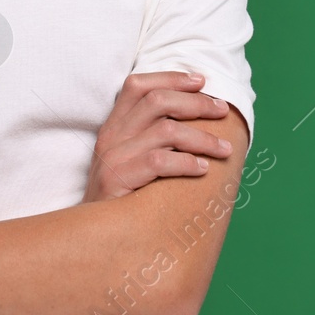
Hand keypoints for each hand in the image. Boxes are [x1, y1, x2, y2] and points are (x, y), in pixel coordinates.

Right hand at [83, 70, 235, 200]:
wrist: (89, 236)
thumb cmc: (122, 197)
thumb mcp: (130, 159)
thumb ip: (152, 137)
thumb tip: (200, 119)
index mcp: (113, 125)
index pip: (139, 85)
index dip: (171, 78)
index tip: (202, 80)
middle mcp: (110, 136)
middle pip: (157, 101)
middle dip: (196, 103)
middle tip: (223, 111)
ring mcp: (111, 157)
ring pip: (165, 130)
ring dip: (202, 137)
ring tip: (225, 149)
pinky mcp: (116, 181)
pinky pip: (159, 161)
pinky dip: (187, 162)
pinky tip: (203, 169)